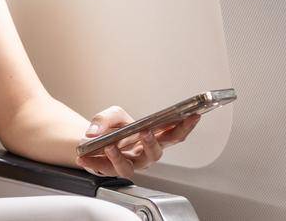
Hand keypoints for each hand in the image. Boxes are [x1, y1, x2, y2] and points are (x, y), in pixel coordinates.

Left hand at [74, 106, 202, 178]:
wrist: (93, 142)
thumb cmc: (112, 129)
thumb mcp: (111, 115)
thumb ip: (105, 118)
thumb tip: (96, 131)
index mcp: (153, 137)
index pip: (174, 133)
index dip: (186, 126)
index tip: (194, 115)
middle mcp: (145, 153)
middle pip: (159, 152)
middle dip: (154, 143)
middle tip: (148, 132)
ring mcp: (131, 164)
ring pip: (133, 165)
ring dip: (123, 155)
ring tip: (112, 145)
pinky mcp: (114, 171)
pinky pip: (110, 168)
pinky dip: (101, 159)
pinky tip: (92, 152)